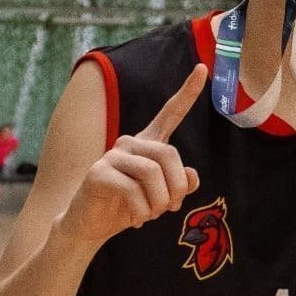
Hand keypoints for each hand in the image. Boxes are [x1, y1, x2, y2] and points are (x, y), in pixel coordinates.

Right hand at [55, 64, 206, 247]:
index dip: (187, 93)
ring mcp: (112, 155)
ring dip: (159, 203)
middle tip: (171, 208)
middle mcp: (130, 143)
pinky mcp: (98, 172)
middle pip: (169, 154)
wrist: (92, 226)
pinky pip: (133, 190)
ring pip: (153, 173)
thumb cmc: (129, 207)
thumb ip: (181, 184)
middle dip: (176, 188)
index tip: (202, 69)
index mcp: (148, 144)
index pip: (170, 114)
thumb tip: (192, 175)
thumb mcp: (163, 197)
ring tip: (150, 214)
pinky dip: (141, 211)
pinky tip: (135, 219)